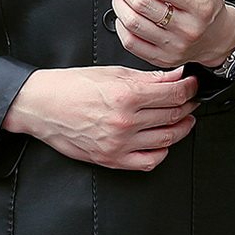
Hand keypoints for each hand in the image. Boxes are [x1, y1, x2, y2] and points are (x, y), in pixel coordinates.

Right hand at [2, 65, 198, 171]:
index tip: (193, 83)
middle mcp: (125, 122)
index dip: (190, 88)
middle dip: (188, 105)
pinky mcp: (112, 159)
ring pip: (166, 139)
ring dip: (181, 128)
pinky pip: (148, 162)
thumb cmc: (71, 86)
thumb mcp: (111, 72)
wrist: (41, 105)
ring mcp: (119, 144)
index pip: (173, 94)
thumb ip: (147, 77)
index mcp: (125, 95)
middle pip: (172, 115)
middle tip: (191, 98)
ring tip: (183, 118)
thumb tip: (174, 76)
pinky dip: (162, 152)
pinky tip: (163, 141)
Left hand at [111, 0, 234, 68]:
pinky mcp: (162, 58)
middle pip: (143, 4)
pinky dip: (120, 26)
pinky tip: (123, 14)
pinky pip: (131, 43)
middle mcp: (187, 27)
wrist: (216, 36)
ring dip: (119, 3)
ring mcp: (174, 45)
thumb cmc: (208, 2)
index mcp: (199, 4)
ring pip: (134, 23)